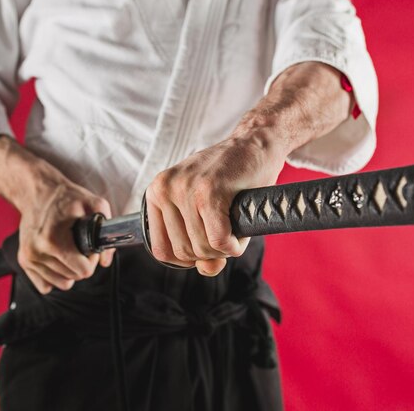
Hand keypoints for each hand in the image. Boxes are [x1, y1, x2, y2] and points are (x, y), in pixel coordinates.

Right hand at [16, 171, 114, 293]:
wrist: (37, 192)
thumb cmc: (66, 197)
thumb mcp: (94, 205)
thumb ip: (106, 232)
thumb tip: (105, 261)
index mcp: (53, 240)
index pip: (83, 271)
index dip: (92, 260)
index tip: (90, 248)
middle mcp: (37, 252)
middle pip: (74, 277)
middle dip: (81, 263)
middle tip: (80, 245)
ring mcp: (28, 257)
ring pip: (61, 283)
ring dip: (69, 270)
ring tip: (68, 249)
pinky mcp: (24, 260)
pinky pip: (45, 285)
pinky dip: (55, 275)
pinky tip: (57, 258)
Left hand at [145, 62, 351, 275]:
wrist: (256, 143)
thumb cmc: (231, 178)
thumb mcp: (206, 211)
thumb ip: (201, 245)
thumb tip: (206, 269)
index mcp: (156, 193)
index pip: (160, 249)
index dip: (185, 259)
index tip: (204, 250)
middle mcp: (165, 189)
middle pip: (183, 251)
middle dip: (209, 254)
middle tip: (226, 237)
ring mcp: (186, 189)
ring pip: (201, 248)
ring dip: (224, 249)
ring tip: (234, 230)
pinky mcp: (210, 190)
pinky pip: (218, 240)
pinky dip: (233, 246)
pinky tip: (240, 236)